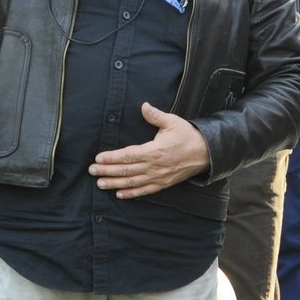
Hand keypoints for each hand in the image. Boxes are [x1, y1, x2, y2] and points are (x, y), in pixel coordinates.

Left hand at [89, 102, 210, 197]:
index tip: (98, 157)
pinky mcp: (163, 183)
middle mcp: (154, 166)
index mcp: (154, 151)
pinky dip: (131, 193)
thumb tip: (144, 106)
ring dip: (114, 183)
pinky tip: (119, 194)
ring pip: (132, 182)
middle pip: (126, 170)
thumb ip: (156, 116)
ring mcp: (159, 177)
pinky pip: (145, 191)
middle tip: (92, 170)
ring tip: (100, 183)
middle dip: (107, 171)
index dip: (111, 157)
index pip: (127, 155)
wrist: (206, 152)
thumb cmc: (188, 135)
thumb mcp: (173, 122)